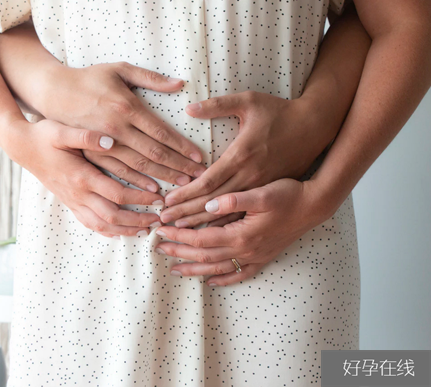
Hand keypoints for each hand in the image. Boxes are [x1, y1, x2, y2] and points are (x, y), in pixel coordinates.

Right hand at [2, 118, 164, 237]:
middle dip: (138, 221)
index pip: (117, 194)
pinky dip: (107, 231)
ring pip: (102, 225)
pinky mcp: (69, 203)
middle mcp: (78, 194)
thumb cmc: (43, 136)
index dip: (140, 198)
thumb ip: (86, 136)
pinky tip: (120, 232)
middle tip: (158, 219)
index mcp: (81, 176)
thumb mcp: (62, 130)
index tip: (159, 197)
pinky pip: (90, 224)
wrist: (21, 147)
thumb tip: (111, 140)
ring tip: (145, 230)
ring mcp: (72, 201)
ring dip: (125, 230)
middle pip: (113, 216)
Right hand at [31, 61, 206, 183]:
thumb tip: (179, 84)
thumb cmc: (89, 78)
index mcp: (126, 107)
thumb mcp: (119, 69)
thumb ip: (150, 78)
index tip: (199, 157)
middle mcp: (116, 129)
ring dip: (162, 178)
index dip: (182, 147)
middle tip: (199, 177)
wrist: (53, 92)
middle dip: (178, 167)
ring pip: (138, 168)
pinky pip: (117, 173)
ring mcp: (103, 145)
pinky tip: (152, 192)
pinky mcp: (92, 154)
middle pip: (153, 154)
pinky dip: (136, 185)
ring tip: (182, 187)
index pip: (161, 133)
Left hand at [154, 178, 329, 285]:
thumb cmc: (288, 195)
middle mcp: (246, 250)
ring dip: (194, 269)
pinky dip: (224, 279)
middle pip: (204, 256)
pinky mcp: (264, 258)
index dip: (179, 235)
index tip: (161, 230)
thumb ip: (233, 200)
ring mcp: (255, 256)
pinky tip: (211, 281)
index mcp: (240, 234)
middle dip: (179, 252)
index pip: (200, 238)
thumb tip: (208, 204)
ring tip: (175, 269)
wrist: (314, 206)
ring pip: (218, 268)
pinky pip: (240, 274)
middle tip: (158, 248)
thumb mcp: (261, 192)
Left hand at [160, 91, 337, 226]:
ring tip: (179, 231)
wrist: (316, 128)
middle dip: (185, 213)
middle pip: (211, 203)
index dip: (184, 194)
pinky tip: (210, 235)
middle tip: (163, 222)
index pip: (207, 182)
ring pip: (226, 214)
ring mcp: (260, 188)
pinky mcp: (268, 193)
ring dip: (201, 224)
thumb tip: (189, 108)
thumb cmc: (280, 112)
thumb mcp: (249, 101)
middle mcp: (249, 177)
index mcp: (241, 156)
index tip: (166, 202)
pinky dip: (225, 225)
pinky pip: (244, 216)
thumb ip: (218, 105)